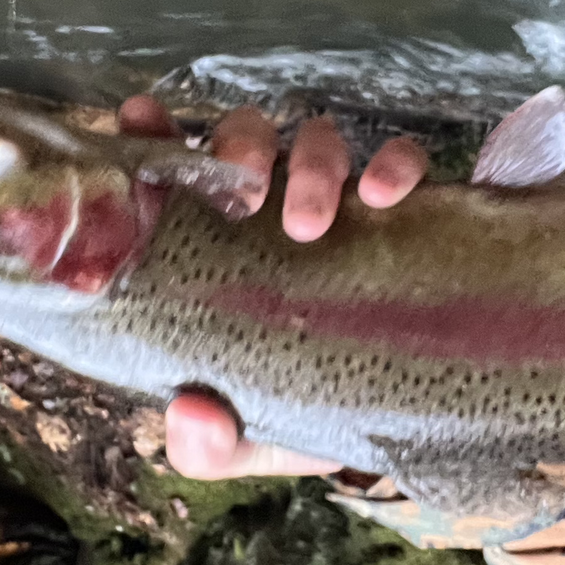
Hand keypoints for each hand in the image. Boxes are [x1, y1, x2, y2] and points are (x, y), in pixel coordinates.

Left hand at [116, 96, 426, 477]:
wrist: (421, 416)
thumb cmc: (316, 411)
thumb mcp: (257, 439)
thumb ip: (211, 445)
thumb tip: (187, 415)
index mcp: (220, 247)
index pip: (176, 171)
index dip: (155, 134)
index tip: (143, 119)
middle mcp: (275, 209)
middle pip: (245, 140)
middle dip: (241, 153)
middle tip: (250, 202)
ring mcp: (342, 200)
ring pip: (316, 139)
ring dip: (310, 165)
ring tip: (312, 222)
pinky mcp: (410, 205)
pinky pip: (404, 160)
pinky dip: (394, 164)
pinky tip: (384, 199)